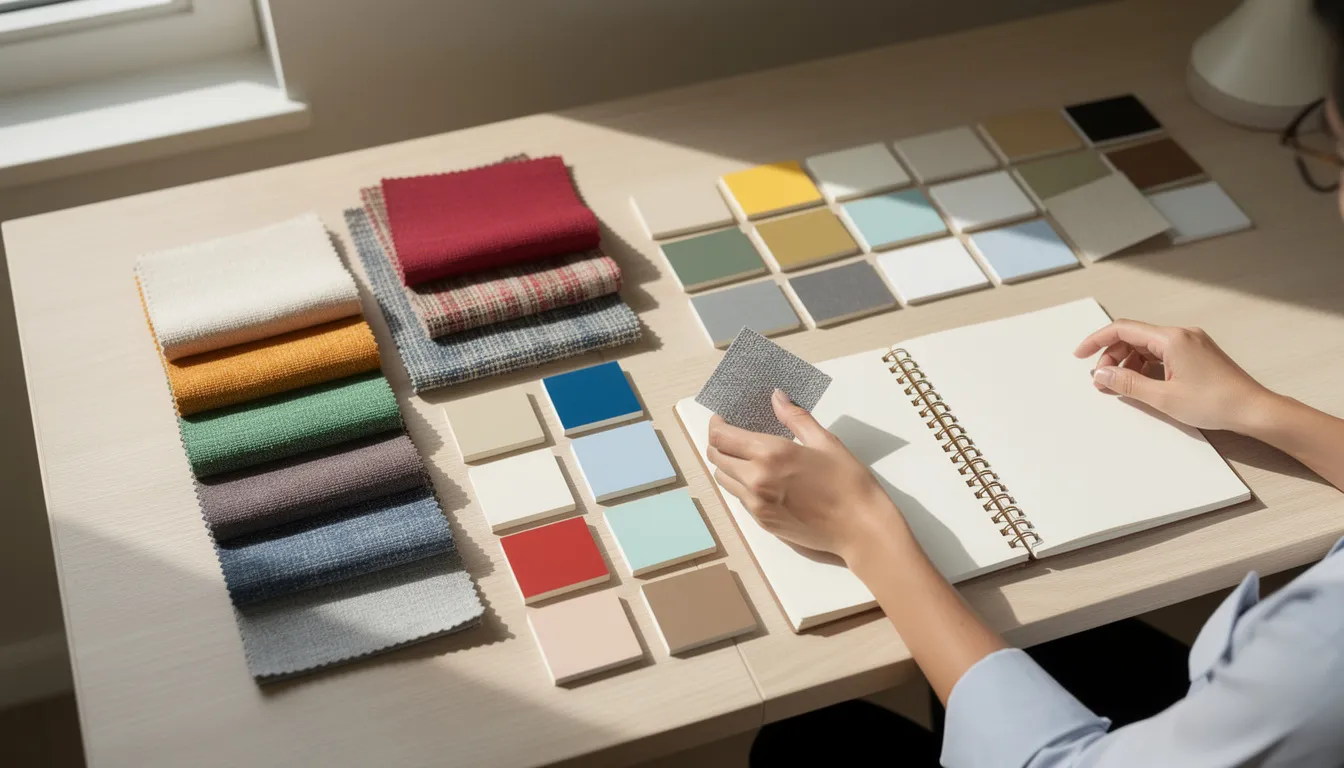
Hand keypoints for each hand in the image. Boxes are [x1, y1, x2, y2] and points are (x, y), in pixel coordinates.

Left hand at [705, 390, 905, 561]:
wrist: (860, 527)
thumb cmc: (848, 481)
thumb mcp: (824, 441)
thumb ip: (795, 417)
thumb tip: (777, 397)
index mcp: (770, 454)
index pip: (721, 437)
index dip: (716, 425)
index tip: (723, 419)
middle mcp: (756, 479)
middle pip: (716, 458)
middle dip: (719, 444)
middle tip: (733, 436)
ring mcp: (756, 504)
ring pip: (724, 480)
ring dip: (728, 466)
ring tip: (746, 457)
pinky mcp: (763, 522)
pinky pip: (740, 498)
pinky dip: (742, 485)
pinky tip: (762, 479)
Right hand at [1074, 319, 1276, 431]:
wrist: (1254, 410)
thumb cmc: (1215, 403)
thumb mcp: (1163, 397)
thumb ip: (1128, 383)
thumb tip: (1101, 374)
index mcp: (1172, 339)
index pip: (1123, 329)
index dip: (1097, 341)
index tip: (1079, 355)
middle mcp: (1181, 334)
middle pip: (1134, 337)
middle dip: (1112, 357)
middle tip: (1102, 381)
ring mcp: (1191, 343)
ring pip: (1147, 347)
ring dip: (1128, 363)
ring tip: (1119, 386)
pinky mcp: (1197, 354)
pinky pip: (1162, 354)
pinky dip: (1146, 366)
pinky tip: (1141, 384)